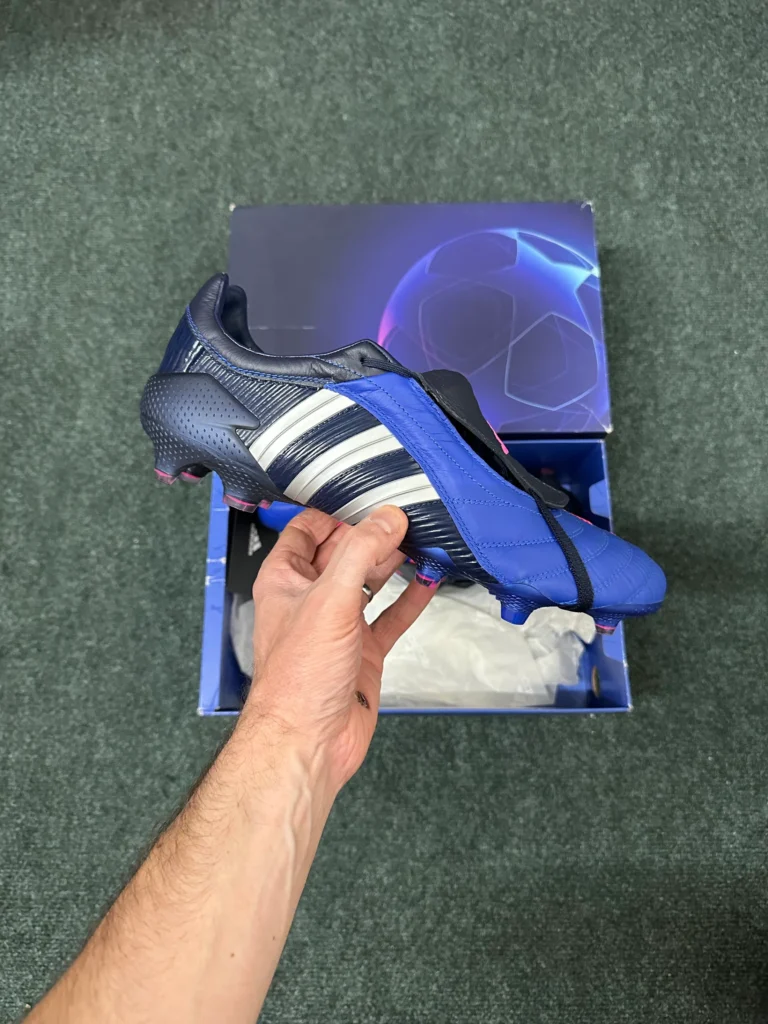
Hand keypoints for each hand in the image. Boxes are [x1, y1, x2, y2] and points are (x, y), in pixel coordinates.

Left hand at [244, 506, 434, 789]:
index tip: (369, 500)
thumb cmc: (298, 678)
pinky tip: (428, 583)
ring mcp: (338, 626)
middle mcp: (310, 600)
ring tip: (421, 542)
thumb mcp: (331, 599)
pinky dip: (409, 600)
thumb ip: (361, 553)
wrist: (309, 741)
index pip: (306, 530)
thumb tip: (387, 518)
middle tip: (404, 518)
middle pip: (342, 554)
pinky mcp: (362, 651)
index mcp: (286, 580)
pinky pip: (389, 617)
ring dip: (393, 564)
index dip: (336, 514)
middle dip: (371, 536)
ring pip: (368, 583)